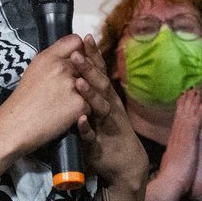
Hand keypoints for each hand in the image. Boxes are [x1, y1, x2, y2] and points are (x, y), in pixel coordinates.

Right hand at [0, 35, 89, 164]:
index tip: (77, 62)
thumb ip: (55, 55)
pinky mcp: (79, 105)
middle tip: (72, 88)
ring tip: (71, 102)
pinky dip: (83, 111)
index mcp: (50, 57)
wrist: (15, 126)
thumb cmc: (24, 100)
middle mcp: (62, 68)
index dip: (80, 51)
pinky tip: (69, 115)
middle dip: (86, 74)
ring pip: (92, 84)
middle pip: (88, 63)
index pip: (76, 41)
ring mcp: (72, 86)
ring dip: (86, 93)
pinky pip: (91, 104)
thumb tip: (74, 46)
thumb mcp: (34, 69)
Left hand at [70, 39, 149, 185]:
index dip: (94, 55)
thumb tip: (82, 66)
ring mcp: (106, 125)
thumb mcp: (104, 106)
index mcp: (108, 97)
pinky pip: (92, 136)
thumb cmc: (110, 130)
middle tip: (75, 53)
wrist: (126, 163)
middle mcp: (110, 107)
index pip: (101, 72)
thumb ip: (94, 89)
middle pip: (100, 84)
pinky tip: (80, 120)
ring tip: (78, 82)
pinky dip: (87, 128)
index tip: (85, 37)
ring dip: (89, 94)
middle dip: (88, 69)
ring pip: (99, 107)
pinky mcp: (100, 144)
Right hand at [154, 89, 201, 199]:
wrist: (171, 184)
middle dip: (185, 102)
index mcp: (173, 144)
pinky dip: (198, 114)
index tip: (181, 101)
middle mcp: (176, 138)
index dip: (179, 111)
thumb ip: (171, 157)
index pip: (177, 123)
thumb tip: (169, 155)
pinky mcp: (188, 141)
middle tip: (189, 90)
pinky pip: (194, 124)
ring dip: (192, 104)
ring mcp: (182, 138)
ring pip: (188, 116)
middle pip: (181, 116)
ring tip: (196, 92)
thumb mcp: (170, 165)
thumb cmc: (172, 180)